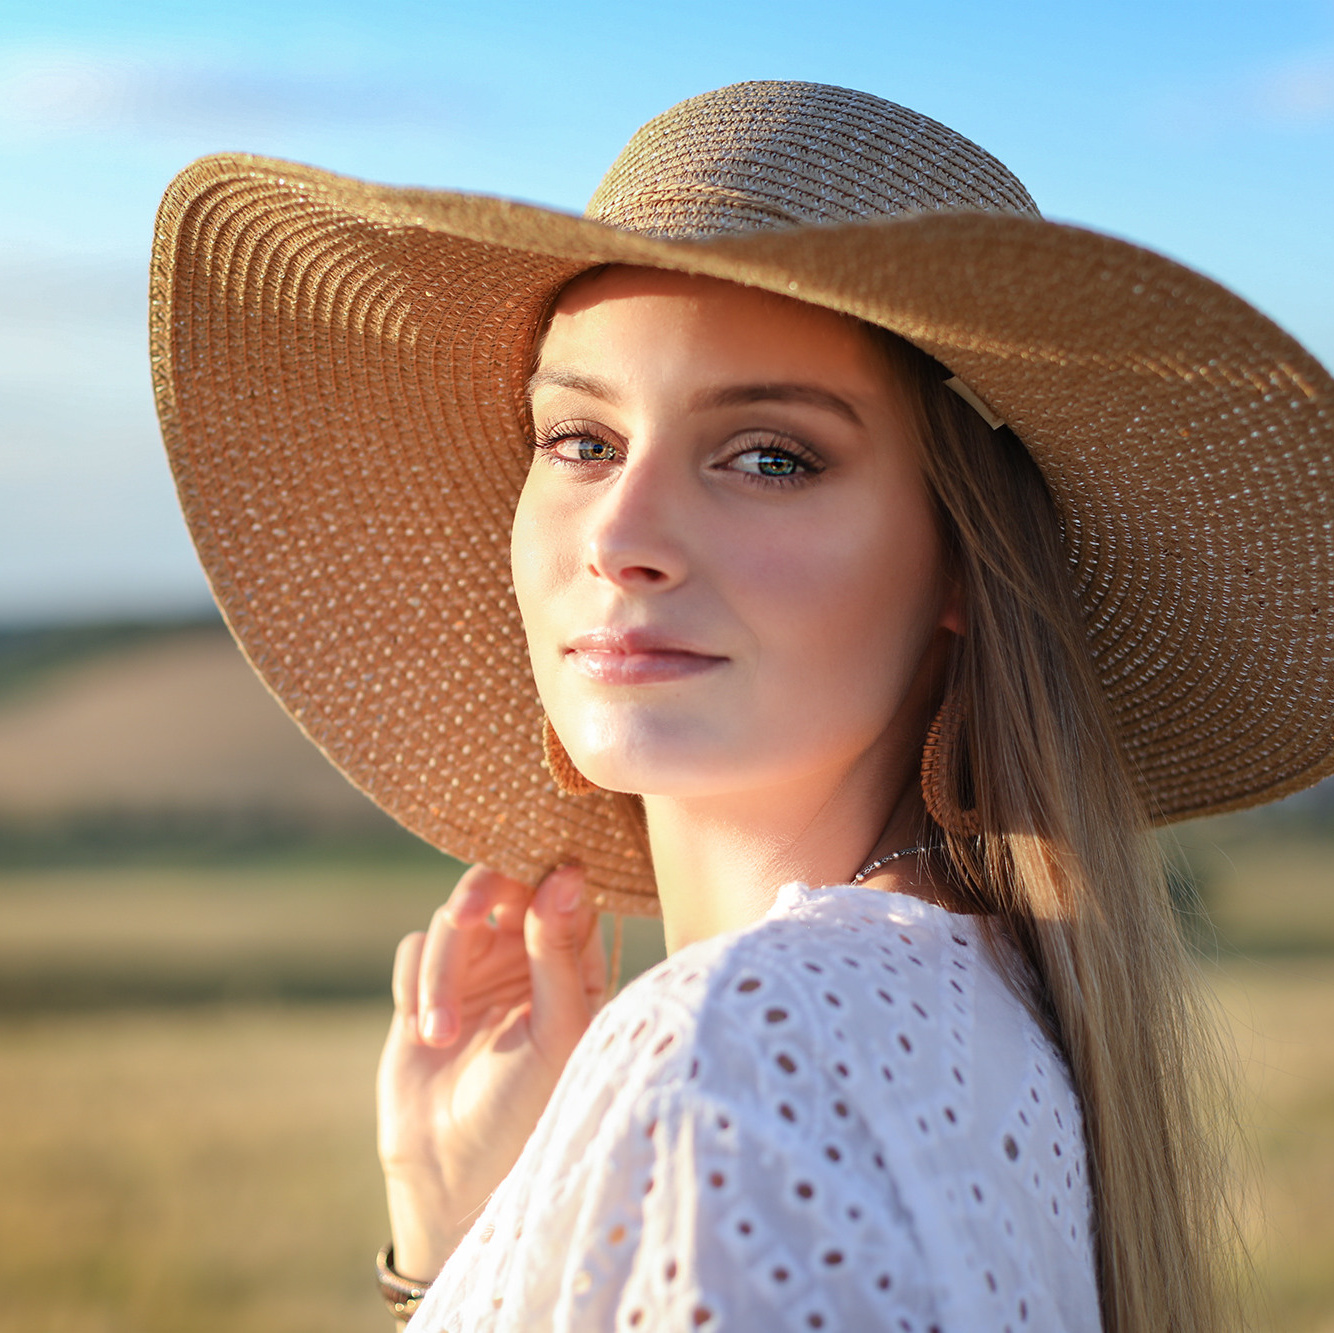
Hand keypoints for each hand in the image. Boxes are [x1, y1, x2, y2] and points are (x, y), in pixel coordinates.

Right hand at [376, 863, 603, 1279]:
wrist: (455, 1172)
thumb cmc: (528, 1108)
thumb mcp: (556, 1028)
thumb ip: (558, 951)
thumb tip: (565, 874)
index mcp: (573, 964)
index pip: (563, 889)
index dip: (543, 873)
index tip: (530, 886)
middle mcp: (526, 957)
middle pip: (503, 883)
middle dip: (479, 892)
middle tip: (465, 916)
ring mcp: (476, 970)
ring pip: (451, 918)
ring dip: (441, 970)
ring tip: (441, 1033)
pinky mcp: (425, 987)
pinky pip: (414, 948)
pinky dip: (415, 982)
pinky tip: (426, 1033)